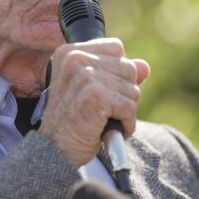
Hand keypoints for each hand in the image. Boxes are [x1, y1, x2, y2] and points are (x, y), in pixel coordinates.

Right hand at [38, 38, 150, 167]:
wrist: (54, 150)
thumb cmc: (71, 121)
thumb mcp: (92, 90)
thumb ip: (117, 74)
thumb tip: (145, 66)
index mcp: (70, 52)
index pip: (116, 48)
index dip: (117, 73)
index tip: (102, 92)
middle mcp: (76, 58)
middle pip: (128, 68)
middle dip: (123, 94)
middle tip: (102, 110)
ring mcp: (85, 75)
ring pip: (132, 89)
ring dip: (124, 111)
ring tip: (103, 120)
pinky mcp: (96, 95)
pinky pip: (130, 107)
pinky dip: (126, 124)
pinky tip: (107, 130)